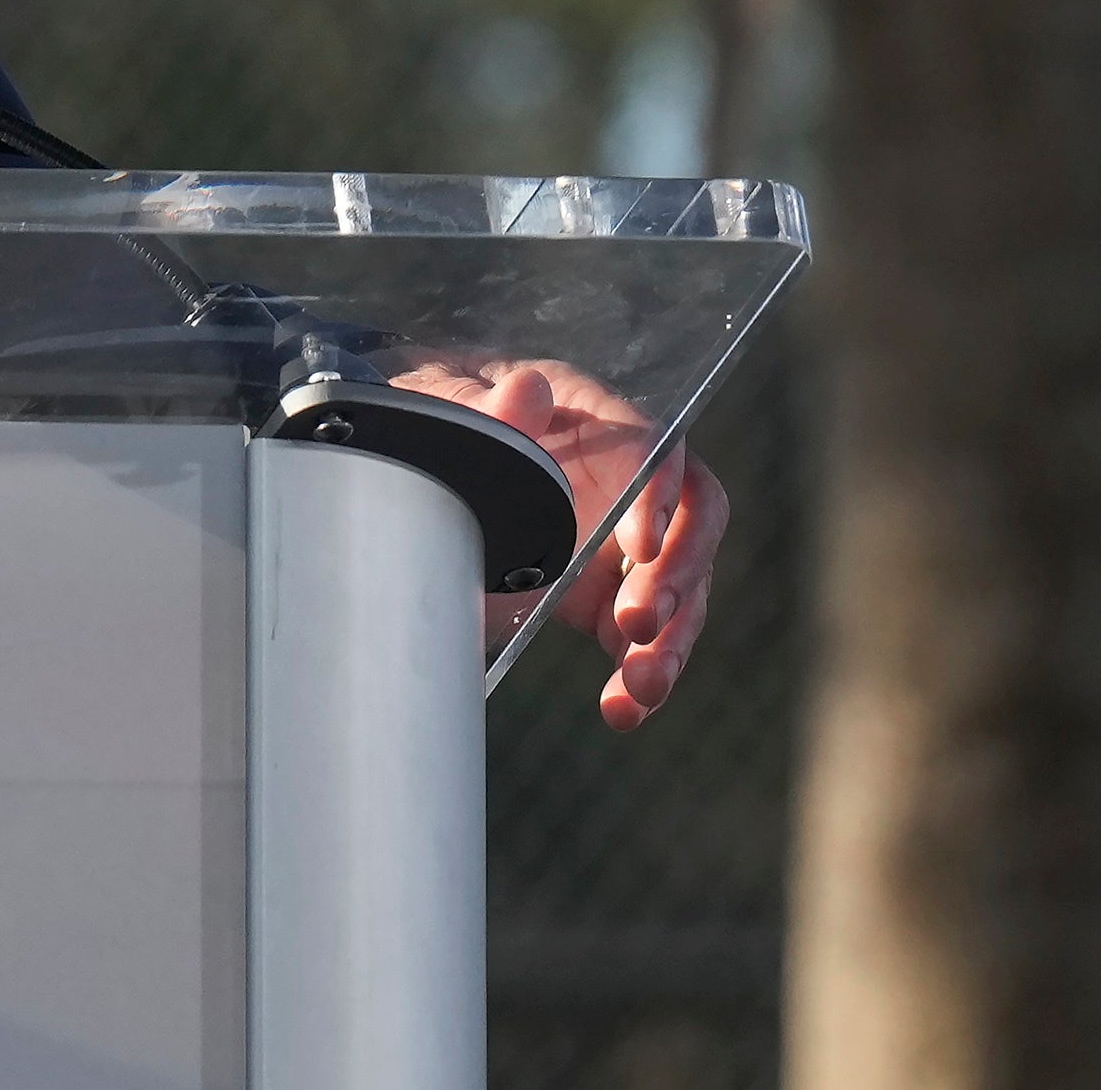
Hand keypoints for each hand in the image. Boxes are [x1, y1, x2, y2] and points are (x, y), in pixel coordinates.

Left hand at [387, 355, 728, 730]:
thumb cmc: (434, 414)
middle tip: (638, 625)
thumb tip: (529, 391)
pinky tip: (623, 710)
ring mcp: (620, 538)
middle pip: (689, 523)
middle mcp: (624, 476)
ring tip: (640, 689)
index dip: (657, 495)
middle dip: (676, 577)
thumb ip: (484, 410)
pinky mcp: (603, 592)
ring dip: (670, 642)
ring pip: (681, 589)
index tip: (642, 545)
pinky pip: (641, 636)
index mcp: (590, 414)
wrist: (411, 460)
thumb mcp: (441, 405)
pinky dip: (638, 674)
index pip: (654, 447)